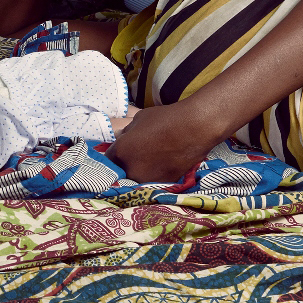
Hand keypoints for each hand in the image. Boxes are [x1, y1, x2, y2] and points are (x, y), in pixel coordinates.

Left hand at [106, 100, 223, 184]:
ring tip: (152, 157)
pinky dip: (155, 172)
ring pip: (138, 177)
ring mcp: (148, 179)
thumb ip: (128, 132)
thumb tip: (124, 137)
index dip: (116, 153)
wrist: (194, 128)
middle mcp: (131, 170)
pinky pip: (154, 179)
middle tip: (137, 153)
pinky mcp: (164, 183)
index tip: (122, 149)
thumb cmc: (165, 119)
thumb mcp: (139, 119)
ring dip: (140, 169)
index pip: (108, 159)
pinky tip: (164, 161)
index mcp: (121, 153)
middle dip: (126, 163)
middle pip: (122, 171)